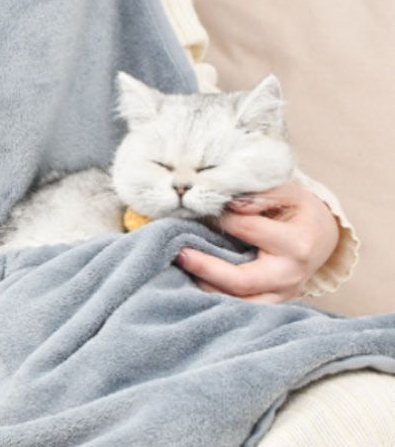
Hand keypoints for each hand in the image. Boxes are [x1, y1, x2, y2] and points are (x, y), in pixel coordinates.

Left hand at [174, 181, 339, 303]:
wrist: (321, 235)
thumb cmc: (297, 209)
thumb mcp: (285, 192)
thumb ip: (257, 194)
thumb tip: (227, 204)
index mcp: (296, 243)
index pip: (247, 230)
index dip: (219, 218)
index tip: (196, 208)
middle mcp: (290, 275)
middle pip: (242, 281)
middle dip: (206, 268)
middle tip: (179, 253)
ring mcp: (282, 296)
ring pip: (239, 302)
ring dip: (206, 287)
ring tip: (180, 267)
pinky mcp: (273, 305)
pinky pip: (240, 308)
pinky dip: (216, 297)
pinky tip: (194, 282)